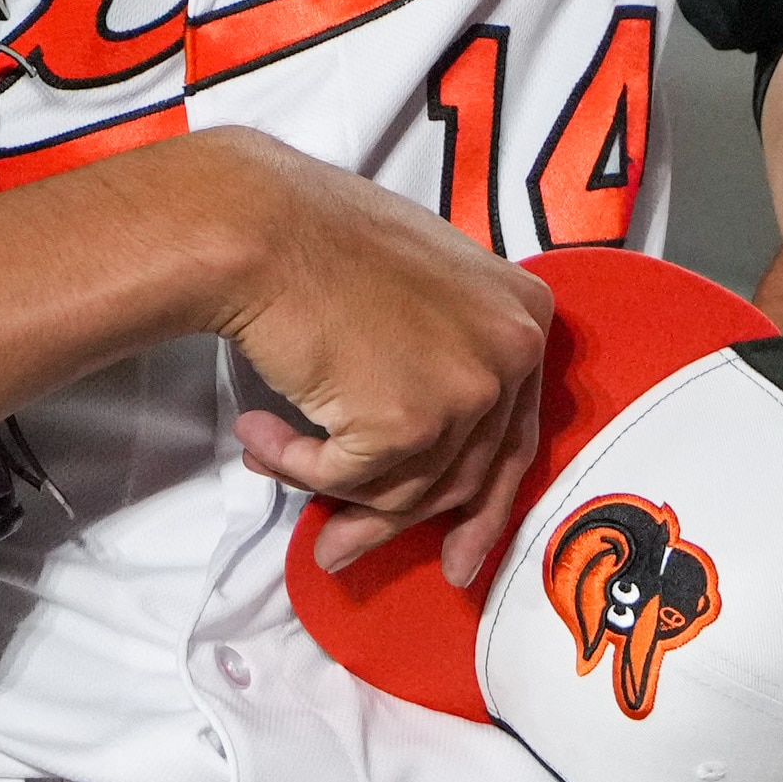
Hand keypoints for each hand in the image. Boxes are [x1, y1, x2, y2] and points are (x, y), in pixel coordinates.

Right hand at [189, 131, 556, 582]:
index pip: (515, 435)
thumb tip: (421, 458)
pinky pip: (347, 480)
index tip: (459, 554)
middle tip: (344, 551)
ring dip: (333, 494)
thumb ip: (447, 356)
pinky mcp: (408, 423)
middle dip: (397, 524)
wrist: (263, 227)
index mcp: (525, 317)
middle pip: (464, 476)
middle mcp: (512, 354)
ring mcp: (466, 391)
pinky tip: (257, 437)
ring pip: (406, 490)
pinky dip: (296, 467)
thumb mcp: (426, 287)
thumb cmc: (324, 242)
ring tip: (273, 464)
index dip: (484, 505)